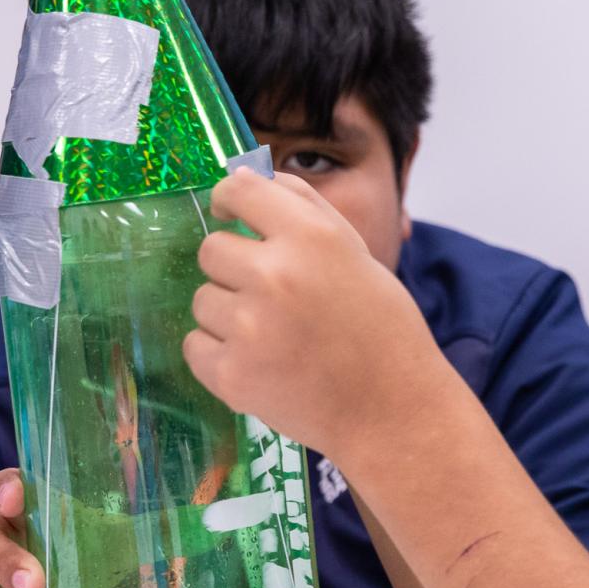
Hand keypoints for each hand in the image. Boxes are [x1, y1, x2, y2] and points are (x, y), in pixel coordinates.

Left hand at [185, 170, 451, 459]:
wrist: (393, 411)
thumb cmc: (381, 329)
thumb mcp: (356, 252)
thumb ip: (303, 210)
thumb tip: (248, 176)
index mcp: (311, 237)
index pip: (238, 189)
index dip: (228, 200)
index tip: (229, 215)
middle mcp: (275, 275)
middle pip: (210, 249)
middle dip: (232, 269)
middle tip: (268, 296)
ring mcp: (249, 327)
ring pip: (202, 300)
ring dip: (227, 314)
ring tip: (272, 336)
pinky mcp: (232, 375)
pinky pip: (195, 346)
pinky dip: (218, 355)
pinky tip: (258, 362)